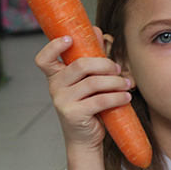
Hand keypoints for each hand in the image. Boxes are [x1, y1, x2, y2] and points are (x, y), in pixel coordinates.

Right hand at [34, 31, 131, 151]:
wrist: (86, 139)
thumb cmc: (89, 107)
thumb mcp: (88, 81)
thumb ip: (90, 57)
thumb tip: (96, 30)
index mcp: (55, 76)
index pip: (43, 59)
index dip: (53, 46)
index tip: (69, 39)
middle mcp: (54, 87)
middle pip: (80, 65)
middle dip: (104, 64)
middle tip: (118, 68)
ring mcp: (62, 101)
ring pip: (93, 83)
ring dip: (115, 81)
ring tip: (126, 84)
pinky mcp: (73, 114)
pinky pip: (100, 100)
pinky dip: (117, 97)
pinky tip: (125, 97)